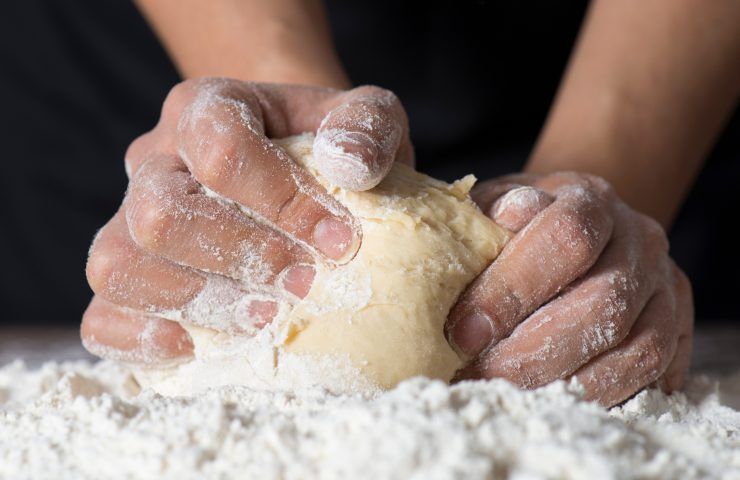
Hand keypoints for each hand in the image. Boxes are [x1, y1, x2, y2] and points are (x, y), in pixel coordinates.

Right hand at [81, 78, 411, 364]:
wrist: (293, 165)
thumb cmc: (326, 147)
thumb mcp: (363, 118)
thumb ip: (366, 125)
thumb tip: (348, 166)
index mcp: (207, 107)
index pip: (223, 149)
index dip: (281, 200)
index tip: (340, 241)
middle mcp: (156, 158)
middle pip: (161, 215)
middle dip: (239, 259)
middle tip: (303, 284)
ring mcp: (129, 217)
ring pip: (119, 265)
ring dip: (196, 303)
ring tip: (263, 319)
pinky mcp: (127, 273)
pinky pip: (101, 314)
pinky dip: (139, 339)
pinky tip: (196, 347)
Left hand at [446, 172, 693, 405]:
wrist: (570, 227)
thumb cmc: (517, 225)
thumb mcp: (494, 208)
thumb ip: (493, 217)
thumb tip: (504, 218)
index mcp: (590, 198)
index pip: (566, 237)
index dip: (514, 288)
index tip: (464, 331)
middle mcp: (639, 237)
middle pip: (605, 301)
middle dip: (535, 350)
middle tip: (482, 374)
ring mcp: (664, 284)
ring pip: (637, 346)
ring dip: (568, 381)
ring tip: (512, 392)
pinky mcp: (677, 325)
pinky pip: (653, 371)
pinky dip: (603, 393)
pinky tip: (554, 397)